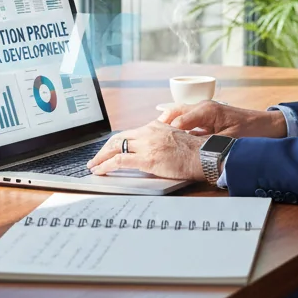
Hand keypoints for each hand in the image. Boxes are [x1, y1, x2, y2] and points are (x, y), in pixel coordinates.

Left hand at [89, 122, 205, 180]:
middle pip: (118, 138)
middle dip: (103, 149)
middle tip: (95, 159)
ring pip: (115, 148)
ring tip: (93, 166)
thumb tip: (153, 148)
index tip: (109, 150)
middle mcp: (148, 132)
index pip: (129, 133)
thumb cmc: (194, 151)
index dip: (115, 143)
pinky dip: (106, 166)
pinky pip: (120, 161)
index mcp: (155, 126)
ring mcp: (147, 145)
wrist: (204, 155)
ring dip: (101, 158)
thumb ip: (162, 138)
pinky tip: (100, 171)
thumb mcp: (176, 137)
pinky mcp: (147, 159)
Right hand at [158, 100, 286, 137]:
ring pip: (179, 115)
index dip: (167, 132)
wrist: (268, 126)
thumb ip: (208, 143)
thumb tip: (189, 149)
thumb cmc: (251, 132)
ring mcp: (205, 111)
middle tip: (148, 138)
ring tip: (156, 138)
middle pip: (174, 112)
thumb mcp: (229, 141)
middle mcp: (203, 107)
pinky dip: (178, 128)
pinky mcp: (208, 118)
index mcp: (207, 110)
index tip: (156, 142)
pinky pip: (187, 121)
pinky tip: (173, 139)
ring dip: (168, 125)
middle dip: (161, 125)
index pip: (179, 120)